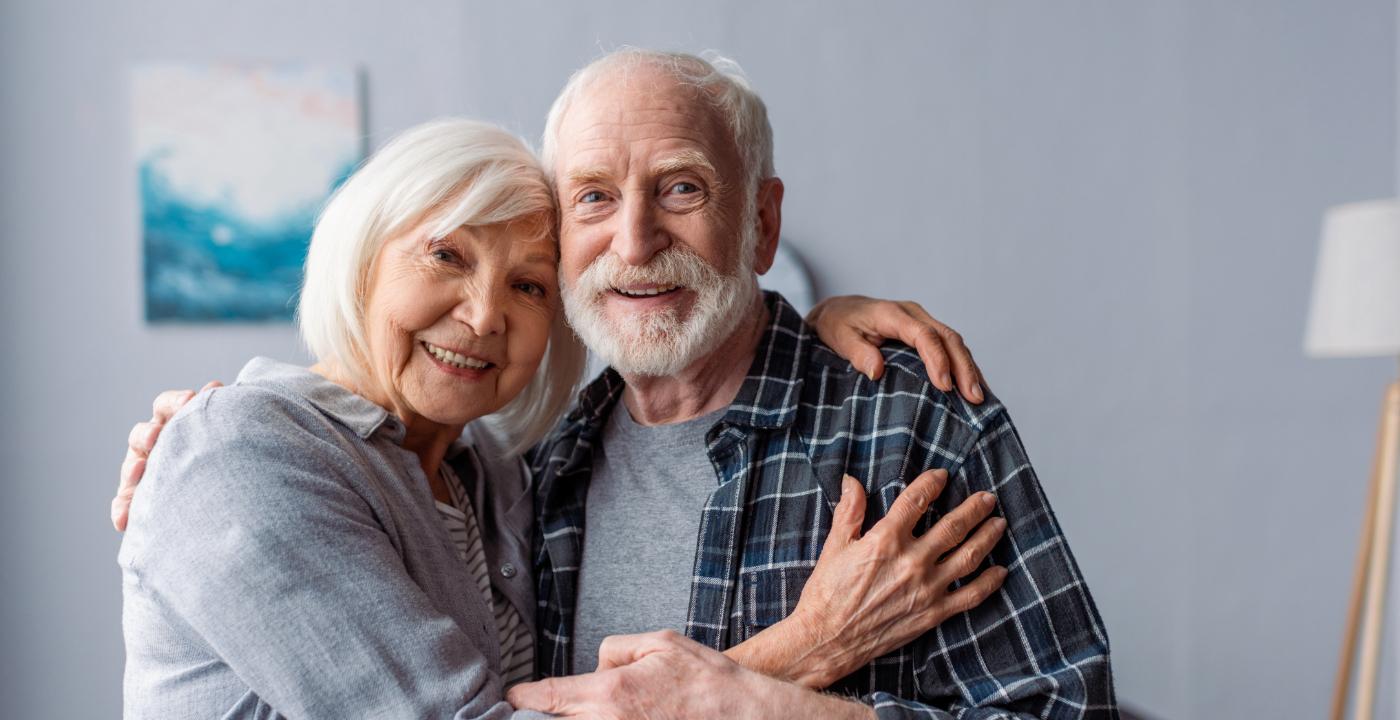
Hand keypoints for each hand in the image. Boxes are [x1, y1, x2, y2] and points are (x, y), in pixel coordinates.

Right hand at [111, 381, 219, 530]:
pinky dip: (123, 510)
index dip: (176, 402)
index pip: (167, 406)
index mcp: (172, 421)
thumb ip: (216, 411)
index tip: (190, 399)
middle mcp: (154, 443)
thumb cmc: (224, 450)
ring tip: (138, 471)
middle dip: (148, 434)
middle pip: (142, 434)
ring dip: (132, 469)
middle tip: (156, 436)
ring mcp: (145, 470)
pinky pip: (126, 503)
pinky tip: (123, 521)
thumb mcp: (221, 431)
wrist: (224, 488)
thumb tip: (214, 385)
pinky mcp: (139, 496)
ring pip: (131, 467)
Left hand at [507, 630, 871, 719]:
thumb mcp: (660, 642)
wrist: (744, 716)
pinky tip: (604, 717)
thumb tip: (596, 666)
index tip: (511, 697)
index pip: (545, 697)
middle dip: (542, 715)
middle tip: (532, 709)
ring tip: (566, 714)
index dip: (521, 698)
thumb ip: (615, 649)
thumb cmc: (706, 681)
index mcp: (610, 692)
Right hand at [774, 469, 1007, 687]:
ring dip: (987, 537)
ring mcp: (926, 588)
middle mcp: (912, 561)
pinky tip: (1000, 571)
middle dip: (974, 509)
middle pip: (953, 527)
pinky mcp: (933, 613)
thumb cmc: (828, 592)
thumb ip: (849, 511)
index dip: (931, 484)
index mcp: (886, 540)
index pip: (916, 501)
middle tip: (988, 498)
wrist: (829, 638)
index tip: (942, 475)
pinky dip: (989, 582)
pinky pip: (970, 596)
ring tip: (999, 523)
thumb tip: (850, 480)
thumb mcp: (834, 546)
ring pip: (968, 556)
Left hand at [807, 295, 984, 401]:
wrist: (838, 310)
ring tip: (979, 397)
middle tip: (974, 397)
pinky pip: (949, 346)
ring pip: (954, 342)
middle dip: (964, 368)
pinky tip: (972, 385)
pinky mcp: (925, 331)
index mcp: (892, 314)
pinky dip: (963, 365)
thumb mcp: (839, 337)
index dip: (937, 360)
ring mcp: (922, 321)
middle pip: (947, 337)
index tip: (944, 386)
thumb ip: (857, 353)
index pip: (924, 335)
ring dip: (968, 368)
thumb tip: (877, 371)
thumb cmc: (837, 324)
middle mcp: (913, 314)